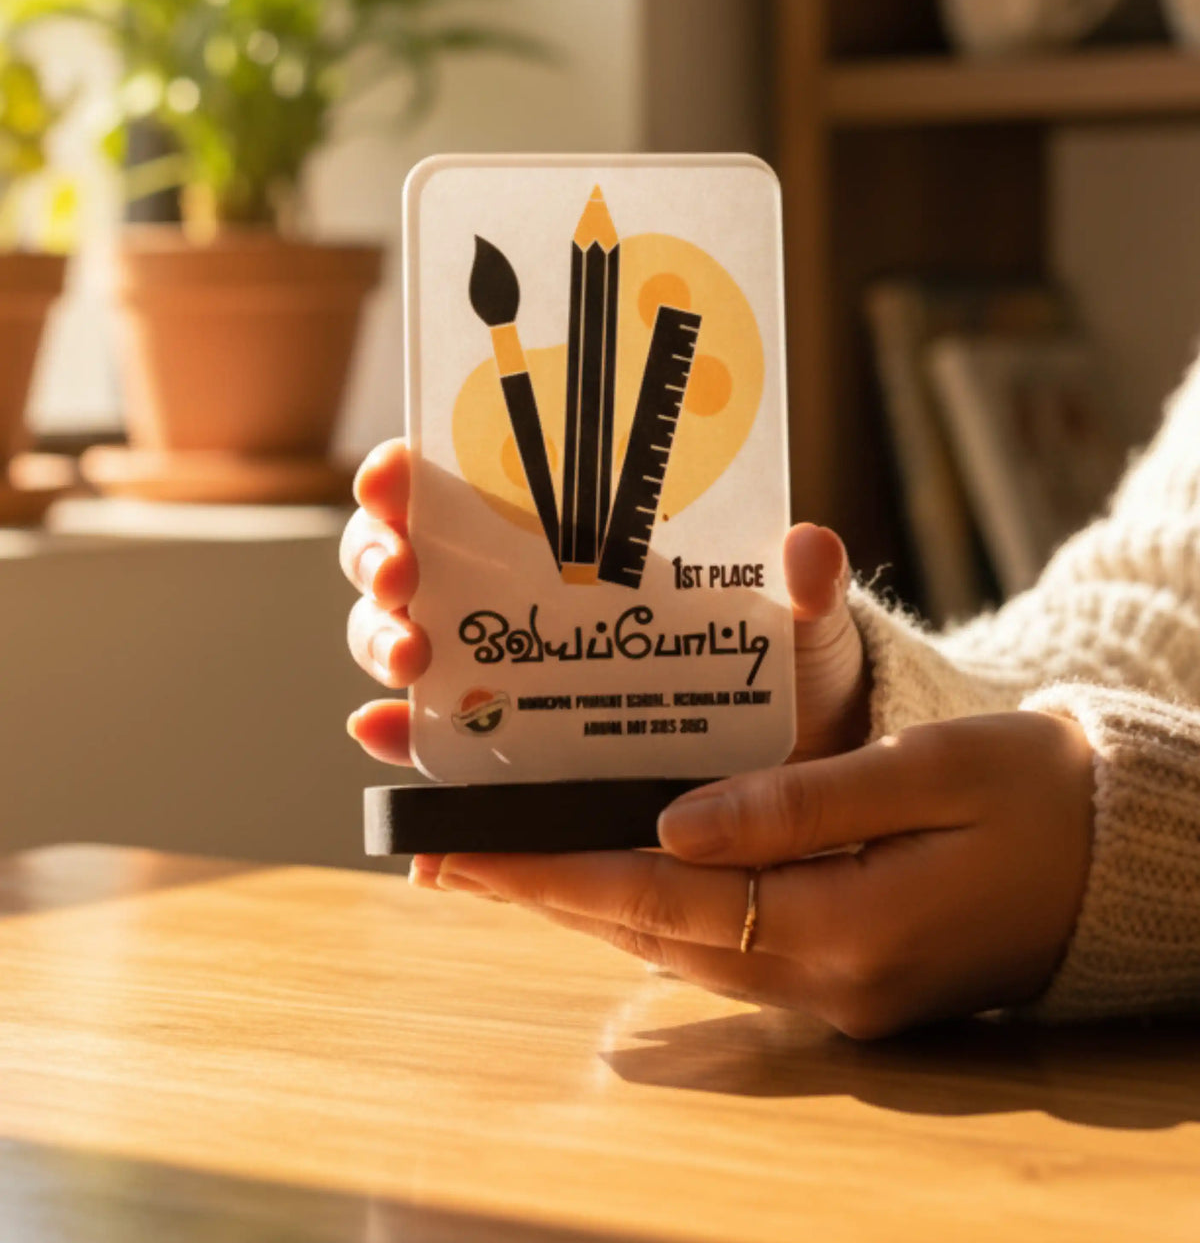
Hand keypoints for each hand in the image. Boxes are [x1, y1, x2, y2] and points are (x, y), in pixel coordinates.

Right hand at [341, 438, 869, 762]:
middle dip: (378, 553)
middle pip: (405, 556)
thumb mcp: (797, 627)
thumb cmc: (779, 669)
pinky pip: (427, 739)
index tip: (398, 469)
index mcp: (565, 536)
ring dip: (378, 639)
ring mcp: (497, 671)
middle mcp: (511, 592)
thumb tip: (811, 546)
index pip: (459, 481)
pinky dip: (395, 735)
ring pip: (396, 638)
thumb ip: (803, 591)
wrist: (785, 774)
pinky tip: (386, 734)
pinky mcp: (499, 750)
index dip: (408, 469)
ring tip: (412, 657)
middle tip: (404, 573)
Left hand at [413, 712, 1094, 1036]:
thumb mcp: (927, 774)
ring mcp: (841, 994)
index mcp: (847, 932)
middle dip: (544, 893)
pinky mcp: (850, 977)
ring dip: (589, 905)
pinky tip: (616, 875)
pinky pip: (725, 948)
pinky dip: (656, 913)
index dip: (551, 875)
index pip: (661, 905)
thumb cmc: (1039, 792)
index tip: (462, 852)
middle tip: (447, 853)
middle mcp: (830, 984)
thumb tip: (672, 825)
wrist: (1125, 856)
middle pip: (652, 937)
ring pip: (681, 950)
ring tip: (505, 859)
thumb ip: (798, 803)